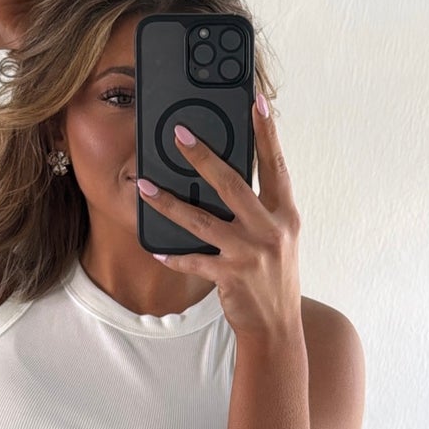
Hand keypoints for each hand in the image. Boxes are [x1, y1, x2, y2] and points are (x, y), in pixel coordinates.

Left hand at [136, 94, 301, 341]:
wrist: (277, 327)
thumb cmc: (274, 278)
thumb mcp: (277, 238)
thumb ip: (259, 209)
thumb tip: (227, 177)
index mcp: (285, 214)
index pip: (275, 164)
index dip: (267, 132)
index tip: (256, 101)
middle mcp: (271, 230)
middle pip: (231, 183)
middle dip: (202, 156)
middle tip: (179, 134)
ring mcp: (250, 253)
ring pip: (202, 219)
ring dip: (168, 202)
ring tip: (143, 185)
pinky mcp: (230, 275)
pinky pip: (194, 258)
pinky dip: (174, 253)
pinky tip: (156, 247)